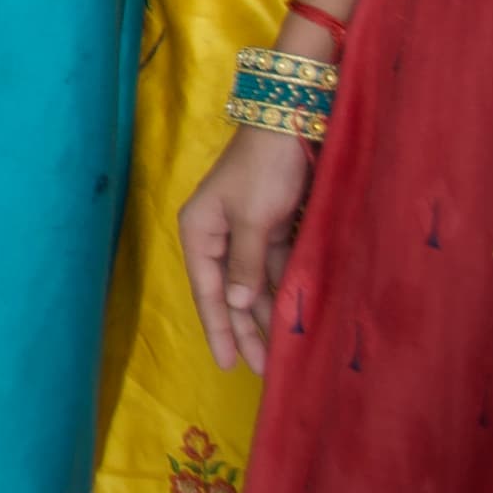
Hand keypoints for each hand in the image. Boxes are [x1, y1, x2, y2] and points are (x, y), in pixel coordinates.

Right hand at [180, 123, 317, 375]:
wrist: (291, 123)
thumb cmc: (264, 169)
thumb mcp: (254, 219)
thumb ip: (245, 264)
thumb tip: (235, 304)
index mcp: (200, 230)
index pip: (207, 290)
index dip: (218, 328)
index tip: (229, 364)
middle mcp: (219, 234)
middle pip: (229, 292)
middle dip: (244, 329)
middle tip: (260, 369)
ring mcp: (247, 230)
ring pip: (254, 283)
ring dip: (265, 313)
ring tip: (279, 350)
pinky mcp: (273, 225)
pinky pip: (274, 268)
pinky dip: (282, 290)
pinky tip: (291, 315)